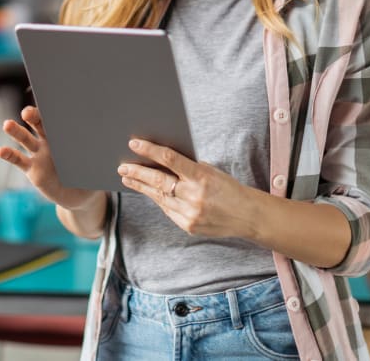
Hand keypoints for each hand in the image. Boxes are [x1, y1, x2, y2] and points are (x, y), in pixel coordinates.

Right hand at [0, 106, 95, 209]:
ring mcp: (38, 155)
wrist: (80, 195)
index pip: (56, 118)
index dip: (51, 109)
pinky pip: (19, 160)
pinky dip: (9, 155)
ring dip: (15, 131)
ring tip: (7, 125)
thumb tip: (106, 142)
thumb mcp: (95, 161)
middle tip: (27, 112)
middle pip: (37, 123)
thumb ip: (96, 151)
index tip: (48, 102)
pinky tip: (2, 150)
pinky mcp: (32, 170)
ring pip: (25, 139)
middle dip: (32, 116)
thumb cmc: (90, 173)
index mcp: (65, 134)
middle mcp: (49, 141)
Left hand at [118, 138, 262, 238]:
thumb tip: (160, 159)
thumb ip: (188, 167)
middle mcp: (194, 196)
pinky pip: (167, 210)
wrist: (247, 215)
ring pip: (159, 197)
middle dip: (137, 173)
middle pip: (158, 181)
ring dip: (141, 187)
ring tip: (128, 179)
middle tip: (122, 167)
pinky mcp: (188, 226)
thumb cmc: (228, 188)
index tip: (134, 144)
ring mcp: (190, 213)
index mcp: (202, 176)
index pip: (170, 159)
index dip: (149, 150)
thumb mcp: (211, 171)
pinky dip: (158, 200)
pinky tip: (148, 192)